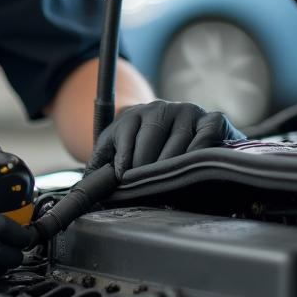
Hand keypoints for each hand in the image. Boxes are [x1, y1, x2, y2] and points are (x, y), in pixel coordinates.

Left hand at [85, 101, 243, 177]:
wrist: (185, 136)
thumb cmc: (144, 152)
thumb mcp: (118, 154)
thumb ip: (101, 167)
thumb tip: (86, 187)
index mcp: (133, 115)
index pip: (126, 133)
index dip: (124, 157)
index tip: (122, 177)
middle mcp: (159, 108)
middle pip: (151, 136)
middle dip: (146, 165)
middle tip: (145, 188)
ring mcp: (186, 111)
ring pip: (177, 139)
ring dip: (172, 165)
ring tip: (167, 186)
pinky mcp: (211, 119)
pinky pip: (205, 135)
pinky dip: (198, 153)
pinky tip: (192, 168)